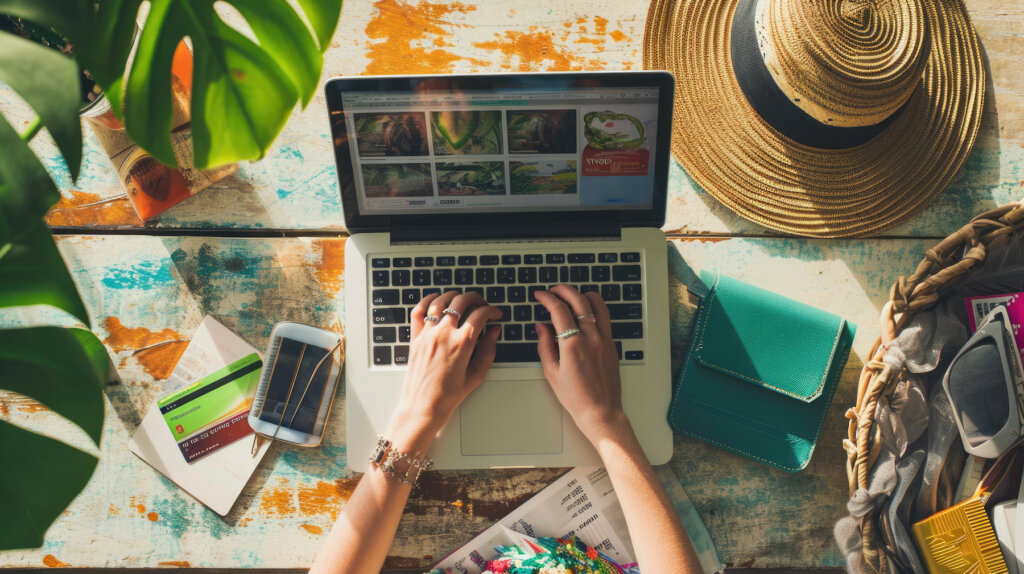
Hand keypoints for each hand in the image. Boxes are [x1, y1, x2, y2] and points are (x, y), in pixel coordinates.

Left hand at [388, 290, 501, 448]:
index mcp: (462, 343)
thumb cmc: (448, 396)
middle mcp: (444, 334)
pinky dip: (427, 300)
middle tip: (482, 305)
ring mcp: (427, 334)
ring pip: (441, 301)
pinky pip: (418, 310)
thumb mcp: (476, 375)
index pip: (481, 314)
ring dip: (454, 296)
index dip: (492, 310)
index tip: (496, 314)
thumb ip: (488, 351)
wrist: (422, 406)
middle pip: (462, 301)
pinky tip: (436, 300)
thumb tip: (495, 332)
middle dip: (476, 298)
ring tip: (462, 301)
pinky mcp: (415, 337)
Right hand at [534, 286, 628, 441]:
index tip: (540, 295)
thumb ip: (545, 345)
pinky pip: (605, 317)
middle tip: (553, 290)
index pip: (558, 310)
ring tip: (572, 296)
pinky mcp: (612, 344)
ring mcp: (604, 340)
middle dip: (564, 290)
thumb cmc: (576, 398)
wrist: (601, 412)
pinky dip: (595, 308)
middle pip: (579, 300)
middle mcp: (591, 338)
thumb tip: (541, 326)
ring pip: (597, 304)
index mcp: (573, 345)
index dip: (547, 298)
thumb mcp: (552, 372)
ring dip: (582, 295)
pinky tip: (586, 311)